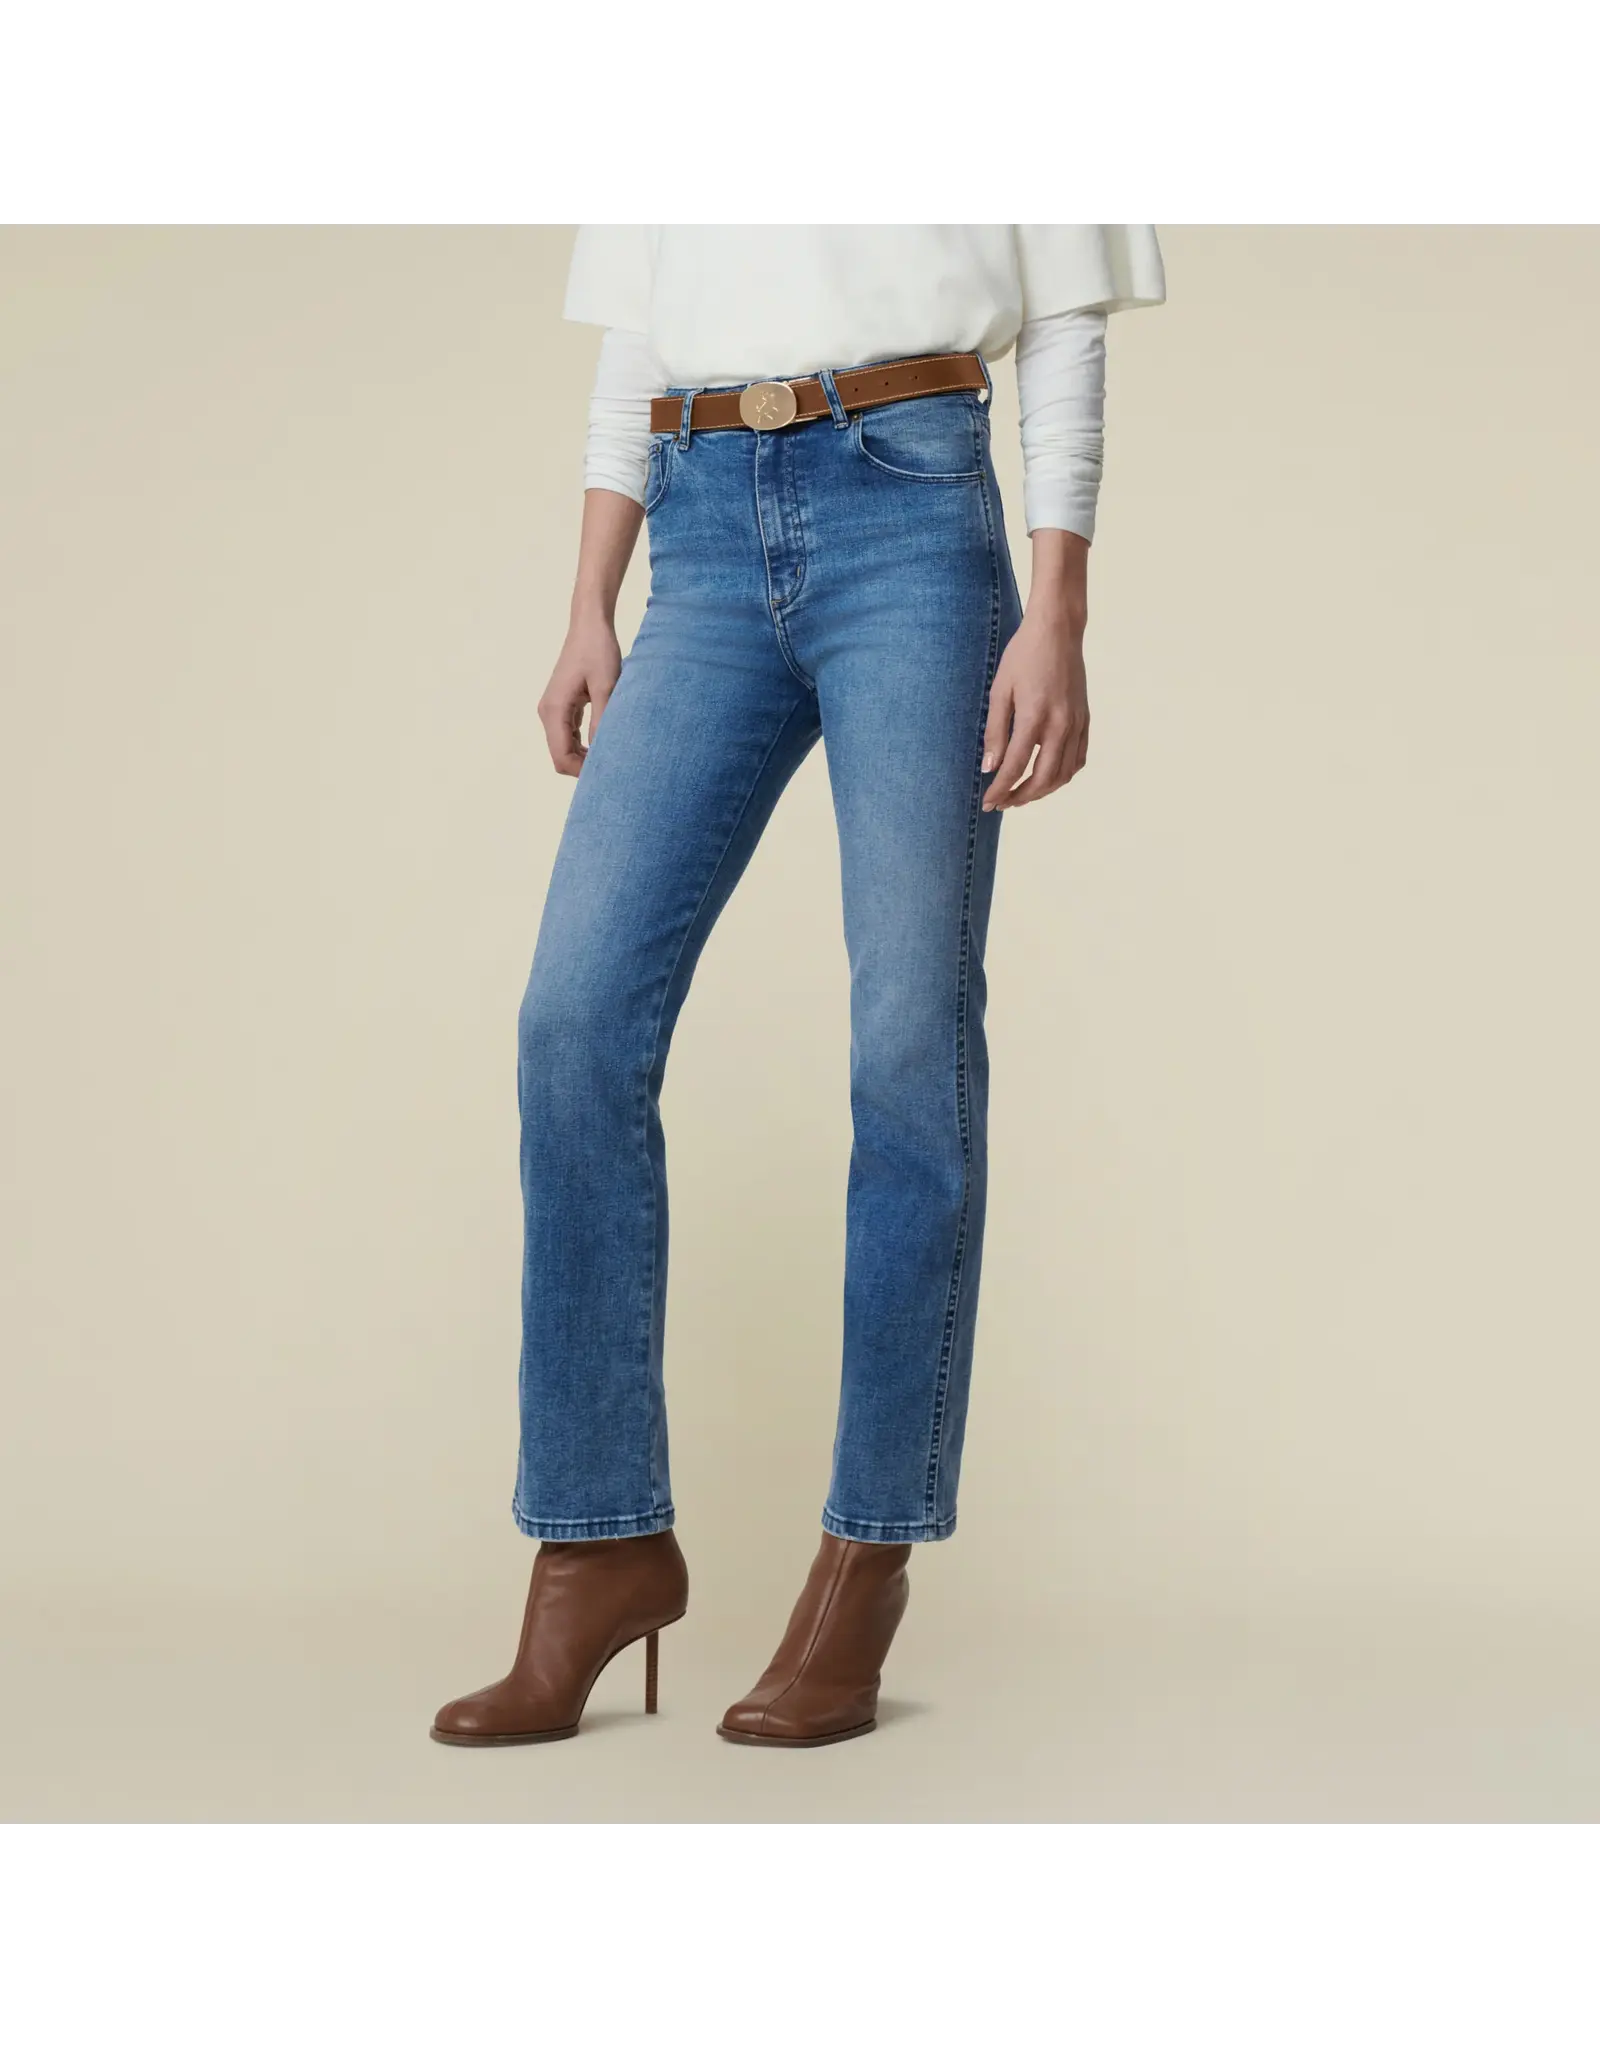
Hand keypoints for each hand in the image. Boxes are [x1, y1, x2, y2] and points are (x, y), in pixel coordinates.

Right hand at [538, 616, 621, 775]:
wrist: (589, 625)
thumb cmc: (599, 651)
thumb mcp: (607, 687)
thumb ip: (602, 721)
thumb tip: (604, 754)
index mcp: (554, 710)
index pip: (561, 757)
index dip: (583, 772)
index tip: (609, 772)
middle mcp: (547, 712)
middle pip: (560, 757)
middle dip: (584, 767)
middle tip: (615, 768)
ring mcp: (552, 710)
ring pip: (564, 748)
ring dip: (585, 757)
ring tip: (613, 756)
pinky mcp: (561, 706)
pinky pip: (569, 736)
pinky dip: (584, 745)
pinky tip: (606, 742)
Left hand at [981, 609, 1088, 811]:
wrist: (1058, 630)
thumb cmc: (1023, 655)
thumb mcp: (1000, 690)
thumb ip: (995, 732)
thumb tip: (990, 768)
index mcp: (1035, 716)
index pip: (1015, 766)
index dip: (1000, 789)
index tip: (987, 802)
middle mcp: (1060, 724)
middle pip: (1043, 778)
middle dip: (1021, 797)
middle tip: (1002, 803)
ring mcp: (1077, 723)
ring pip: (1063, 774)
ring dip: (1042, 790)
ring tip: (1022, 794)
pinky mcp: (1085, 719)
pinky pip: (1078, 759)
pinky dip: (1063, 775)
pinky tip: (1047, 776)